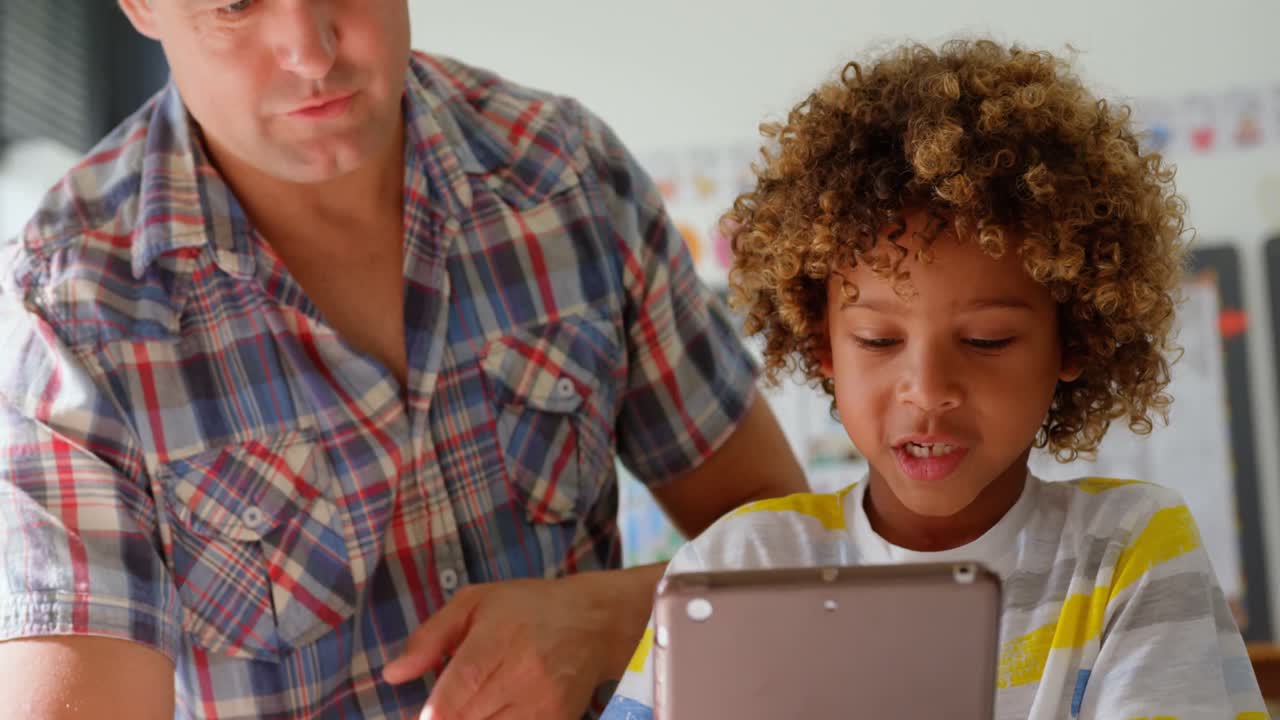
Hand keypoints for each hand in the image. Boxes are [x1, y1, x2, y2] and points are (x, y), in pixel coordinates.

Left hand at [381, 574, 619, 719]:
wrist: (592, 623)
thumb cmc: (525, 608)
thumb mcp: (474, 603)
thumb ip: (429, 637)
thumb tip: (392, 674)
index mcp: (499, 637)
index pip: (460, 688)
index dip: (435, 711)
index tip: (425, 715)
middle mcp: (524, 674)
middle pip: (469, 719)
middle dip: (447, 719)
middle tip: (443, 709)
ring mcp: (543, 704)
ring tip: (468, 708)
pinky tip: (489, 713)